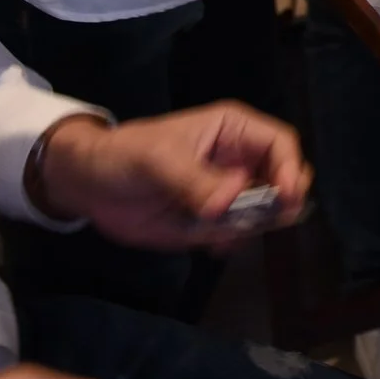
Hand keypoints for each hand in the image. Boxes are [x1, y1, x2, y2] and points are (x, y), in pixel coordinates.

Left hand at [34, 103, 309, 249]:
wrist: (88, 184)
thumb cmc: (125, 156)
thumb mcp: (158, 161)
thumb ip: (195, 179)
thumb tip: (231, 200)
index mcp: (234, 131)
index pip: (280, 144)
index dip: (290, 168)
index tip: (286, 198)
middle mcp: (239, 160)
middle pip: (282, 178)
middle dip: (280, 201)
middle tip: (267, 222)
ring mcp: (227, 193)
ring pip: (263, 210)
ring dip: (252, 226)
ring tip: (222, 236)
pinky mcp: (211, 220)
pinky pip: (236, 233)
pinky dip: (231, 242)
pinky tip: (212, 247)